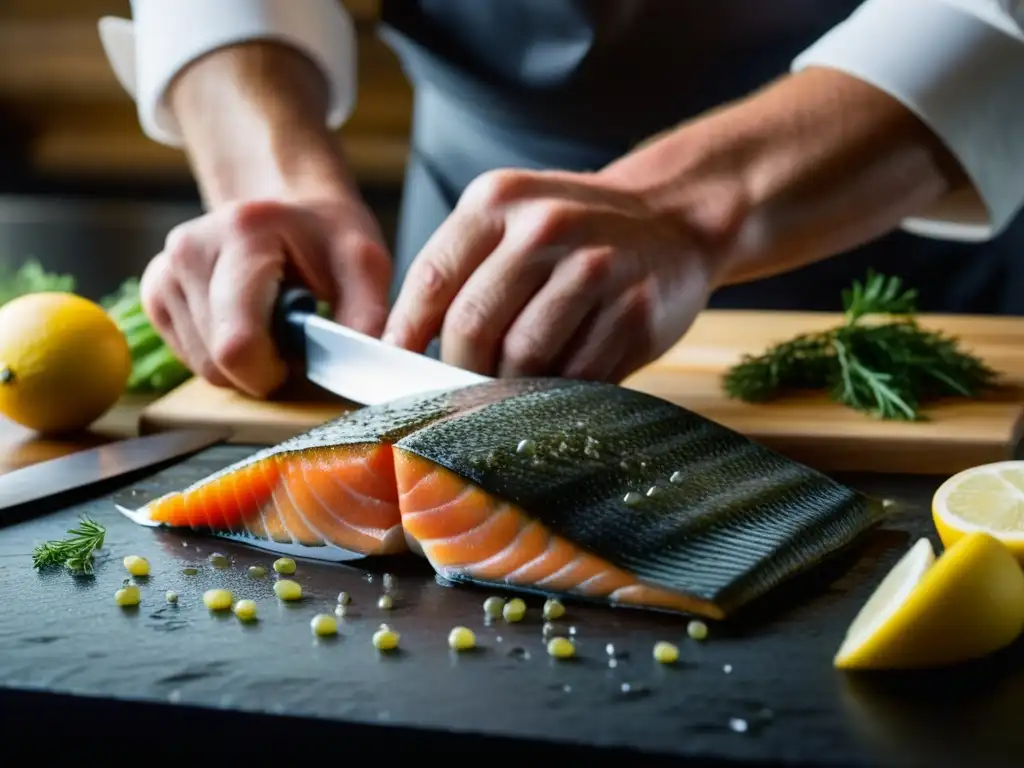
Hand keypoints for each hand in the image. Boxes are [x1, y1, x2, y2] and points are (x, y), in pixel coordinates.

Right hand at [140, 197, 391, 397]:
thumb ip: (367, 316)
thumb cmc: (328, 237)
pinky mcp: (155, 290)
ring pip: (200, 366)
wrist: (288, 207)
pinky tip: (245, 322)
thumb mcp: (364, 265)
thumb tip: (368, 368)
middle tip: (291, 338)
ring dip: (244, 363)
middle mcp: (189, 247)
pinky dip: (221, 354)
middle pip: (216, 361)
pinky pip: (187, 356)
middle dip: (261, 369)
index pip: (237, 344)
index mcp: (242, 233)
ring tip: (271, 323)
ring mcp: (164, 270)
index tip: (300, 353)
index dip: (272, 371)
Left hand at [383, 169, 714, 381]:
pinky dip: (557, 392)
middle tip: (462, 385)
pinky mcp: (635, 314)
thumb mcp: (510, 221)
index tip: (397, 367)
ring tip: (512, 384)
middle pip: (473, 327)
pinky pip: (576, 376)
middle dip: (459, 369)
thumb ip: (460, 271)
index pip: (431, 280)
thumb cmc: (574, 233)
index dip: (407, 334)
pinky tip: (557, 381)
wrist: (673, 220)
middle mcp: (546, 227)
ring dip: (510, 386)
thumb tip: (404, 348)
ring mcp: (596, 269)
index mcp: (498, 200)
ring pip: (523, 359)